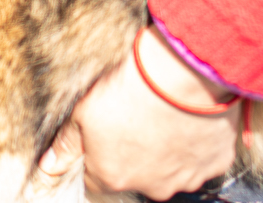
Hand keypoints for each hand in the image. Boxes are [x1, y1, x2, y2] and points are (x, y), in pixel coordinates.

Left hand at [69, 25, 238, 198]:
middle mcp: (151, 188)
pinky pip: (202, 158)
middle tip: (135, 117)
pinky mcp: (215, 163)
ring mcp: (186, 178)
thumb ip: (66, 146)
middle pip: (135, 175)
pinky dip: (194, 143)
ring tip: (161, 114)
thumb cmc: (127, 91)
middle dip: (133, 153)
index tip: (103, 134)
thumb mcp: (82, 113)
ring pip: (170, 169)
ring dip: (165, 149)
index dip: (97, 156)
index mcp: (113, 178)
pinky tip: (187, 117)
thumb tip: (47, 168)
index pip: (96, 179)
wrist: (180, 75)